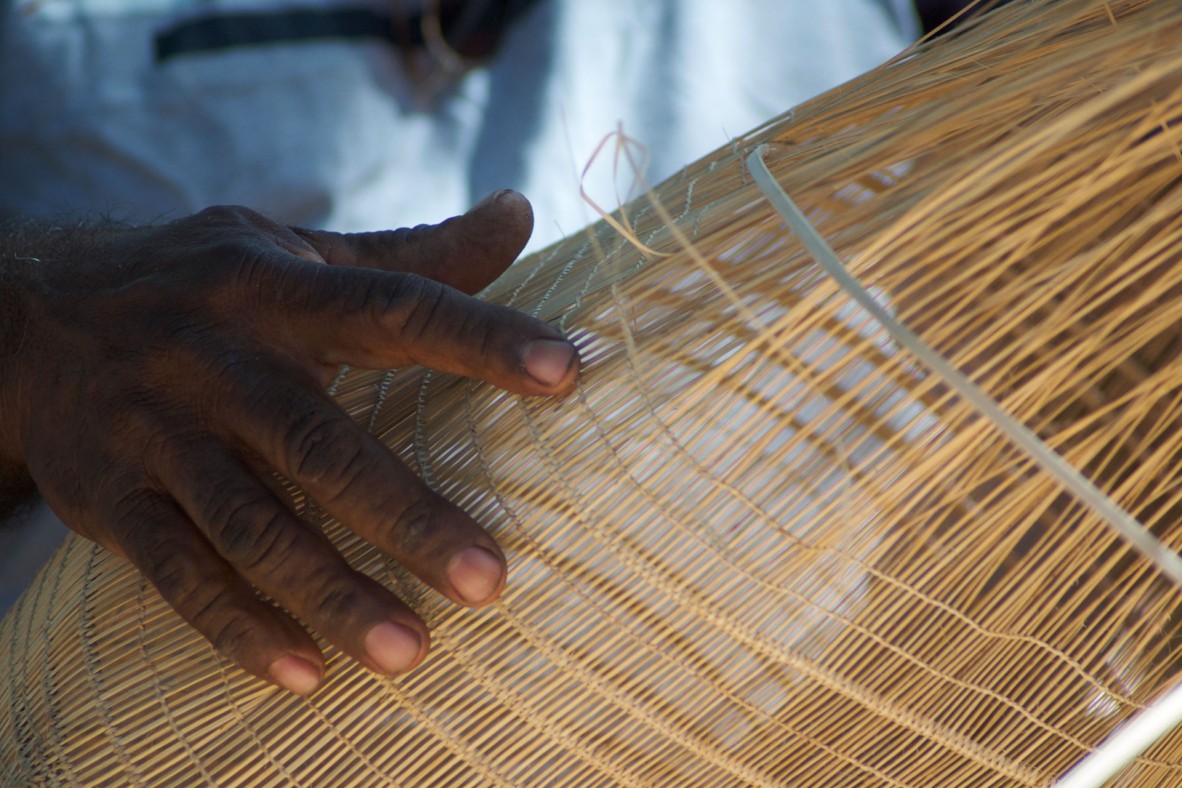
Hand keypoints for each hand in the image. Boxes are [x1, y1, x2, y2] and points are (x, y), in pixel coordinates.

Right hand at [0, 192, 577, 693]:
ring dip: (330, 591)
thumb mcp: (295, 251)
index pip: (395, 307)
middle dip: (406, 513)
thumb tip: (522, 209)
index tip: (568, 371)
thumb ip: (412, 252)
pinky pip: (177, 572)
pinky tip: (304, 674)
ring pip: (250, 523)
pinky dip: (238, 626)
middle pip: (320, 442)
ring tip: (412, 653)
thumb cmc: (203, 285)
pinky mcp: (110, 497)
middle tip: (490, 579)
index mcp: (280, 291)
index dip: (481, 335)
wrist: (29, 315)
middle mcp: (219, 359)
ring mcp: (159, 432)